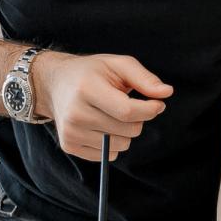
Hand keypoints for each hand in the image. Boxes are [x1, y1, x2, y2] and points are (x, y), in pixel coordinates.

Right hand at [33, 52, 171, 161]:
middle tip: (127, 105)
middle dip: (138, 119)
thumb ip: (144, 78)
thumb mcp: (118, 64)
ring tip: (111, 114)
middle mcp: (75, 113)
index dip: (149, 110)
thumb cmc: (91, 72)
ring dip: (125, 132)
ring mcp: (70, 132)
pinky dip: (112, 143)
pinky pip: (107, 155)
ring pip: (121, 145)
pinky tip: (101, 125)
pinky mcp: (69, 145)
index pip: (127, 112)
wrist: (54, 84)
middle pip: (128, 130)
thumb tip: (166, 93)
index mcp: (87, 89)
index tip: (157, 104)